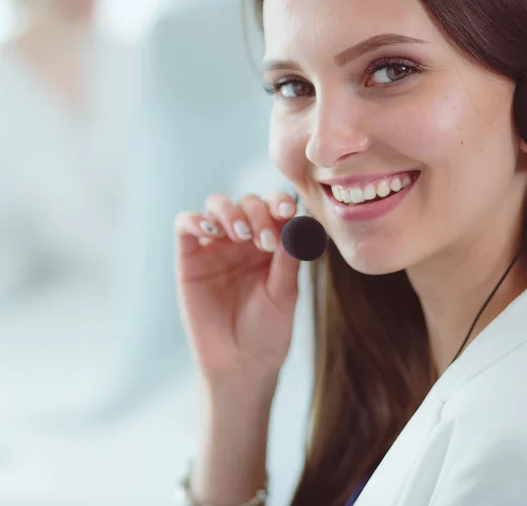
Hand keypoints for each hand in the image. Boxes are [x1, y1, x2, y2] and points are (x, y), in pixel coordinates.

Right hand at [175, 191, 300, 388]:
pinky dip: (194, 219)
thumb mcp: (285, 294)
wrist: (240, 365)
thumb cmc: (268, 330)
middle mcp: (244, 239)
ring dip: (229, 211)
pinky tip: (209, 230)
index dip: (280, 201)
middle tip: (264, 242)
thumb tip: (300, 222)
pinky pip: (185, 225)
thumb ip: (289, 259)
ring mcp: (216, 246)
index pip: (275, 207)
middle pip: (248, 202)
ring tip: (240, 235)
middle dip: (257, 213)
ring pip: (217, 205)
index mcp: (272, 243)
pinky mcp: (190, 257)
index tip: (287, 212)